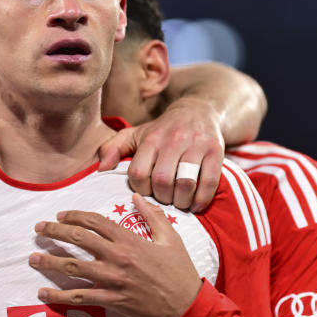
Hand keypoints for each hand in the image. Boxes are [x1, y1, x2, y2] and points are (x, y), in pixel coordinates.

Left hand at [29, 194, 202, 316]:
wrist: (187, 306)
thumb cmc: (180, 271)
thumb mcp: (171, 237)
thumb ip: (152, 215)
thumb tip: (137, 196)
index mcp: (129, 239)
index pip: (95, 221)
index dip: (74, 215)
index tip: (61, 214)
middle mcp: (117, 256)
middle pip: (78, 238)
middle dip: (54, 230)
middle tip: (39, 228)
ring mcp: (112, 279)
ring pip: (73, 266)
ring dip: (50, 260)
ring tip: (32, 258)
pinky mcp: (111, 300)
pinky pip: (80, 297)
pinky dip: (59, 295)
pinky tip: (43, 292)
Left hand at [98, 97, 224, 211]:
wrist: (197, 111)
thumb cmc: (161, 130)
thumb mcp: (134, 134)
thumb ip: (113, 148)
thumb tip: (100, 169)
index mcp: (151, 139)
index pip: (139, 173)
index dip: (141, 188)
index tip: (146, 190)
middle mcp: (173, 141)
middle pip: (163, 180)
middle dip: (161, 197)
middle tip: (164, 199)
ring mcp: (196, 146)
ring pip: (186, 183)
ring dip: (181, 201)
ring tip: (179, 203)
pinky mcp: (216, 151)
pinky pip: (209, 182)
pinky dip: (202, 199)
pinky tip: (195, 205)